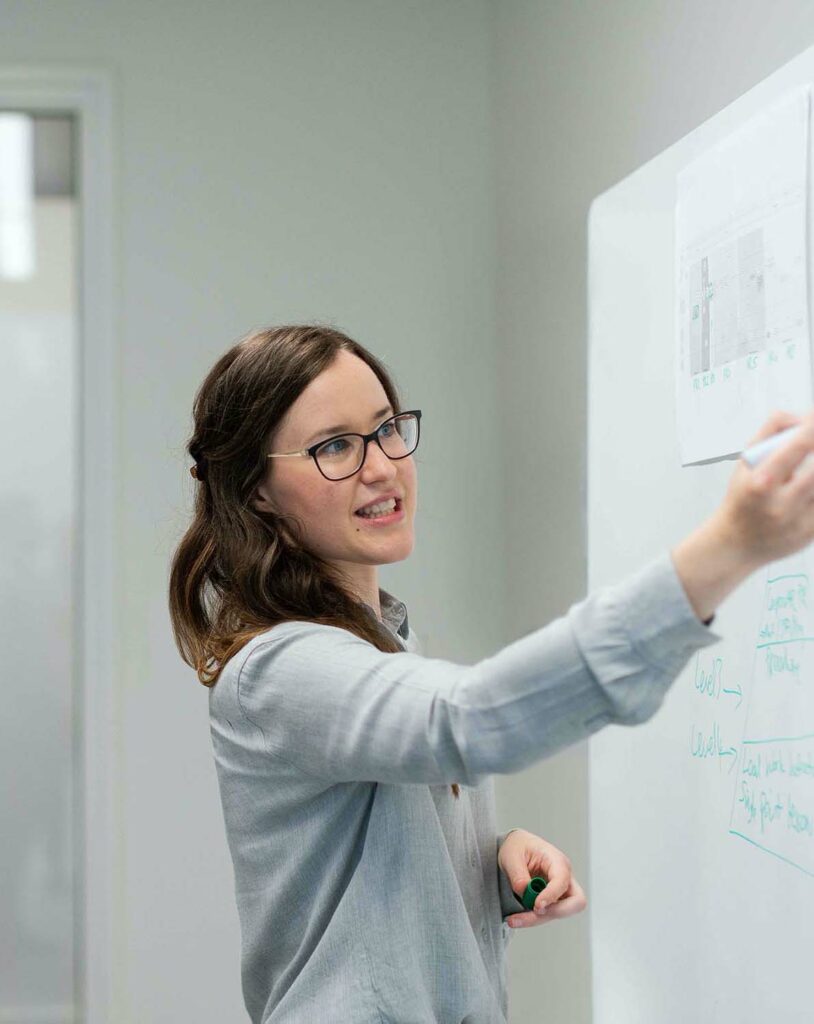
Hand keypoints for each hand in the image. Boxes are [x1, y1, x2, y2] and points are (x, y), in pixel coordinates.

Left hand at [497, 829, 586, 928]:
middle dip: (556, 912)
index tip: (536, 905)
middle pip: (576, 902)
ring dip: (538, 919)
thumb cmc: (518, 847)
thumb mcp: (511, 856)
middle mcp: (564, 877)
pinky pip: (548, 914)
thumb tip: (524, 892)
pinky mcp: (552, 900)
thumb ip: (518, 875)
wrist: (516, 849)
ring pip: (560, 912)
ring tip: (514, 919)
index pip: (562, 880)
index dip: (552, 895)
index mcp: (556, 860)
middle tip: (534, 912)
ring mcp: (560, 890)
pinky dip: (533, 918)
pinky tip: (516, 918)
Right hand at [715, 409, 813, 567]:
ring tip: (804, 471)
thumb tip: (801, 417)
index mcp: (760, 483)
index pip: (798, 447)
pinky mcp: (810, 533)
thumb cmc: (742, 497)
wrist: (735, 544)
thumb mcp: (744, 463)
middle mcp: (779, 505)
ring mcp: (797, 522)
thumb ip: (769, 433)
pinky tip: (808, 486)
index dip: (813, 428)